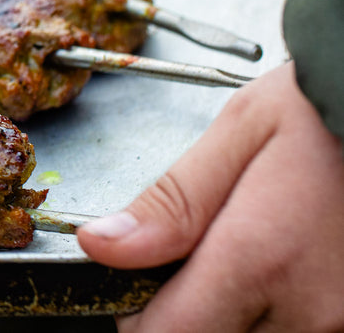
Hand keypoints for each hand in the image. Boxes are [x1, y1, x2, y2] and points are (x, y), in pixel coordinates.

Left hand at [77, 63, 343, 331]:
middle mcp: (308, 310)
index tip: (141, 276)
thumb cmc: (331, 110)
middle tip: (194, 259)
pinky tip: (282, 269)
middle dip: (184, 313)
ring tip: (245, 255)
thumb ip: (172, 200)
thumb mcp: (243, 130)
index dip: (137, 312)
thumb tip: (101, 244)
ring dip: (232, 314)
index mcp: (258, 259)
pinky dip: (278, 314)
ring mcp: (342, 323)